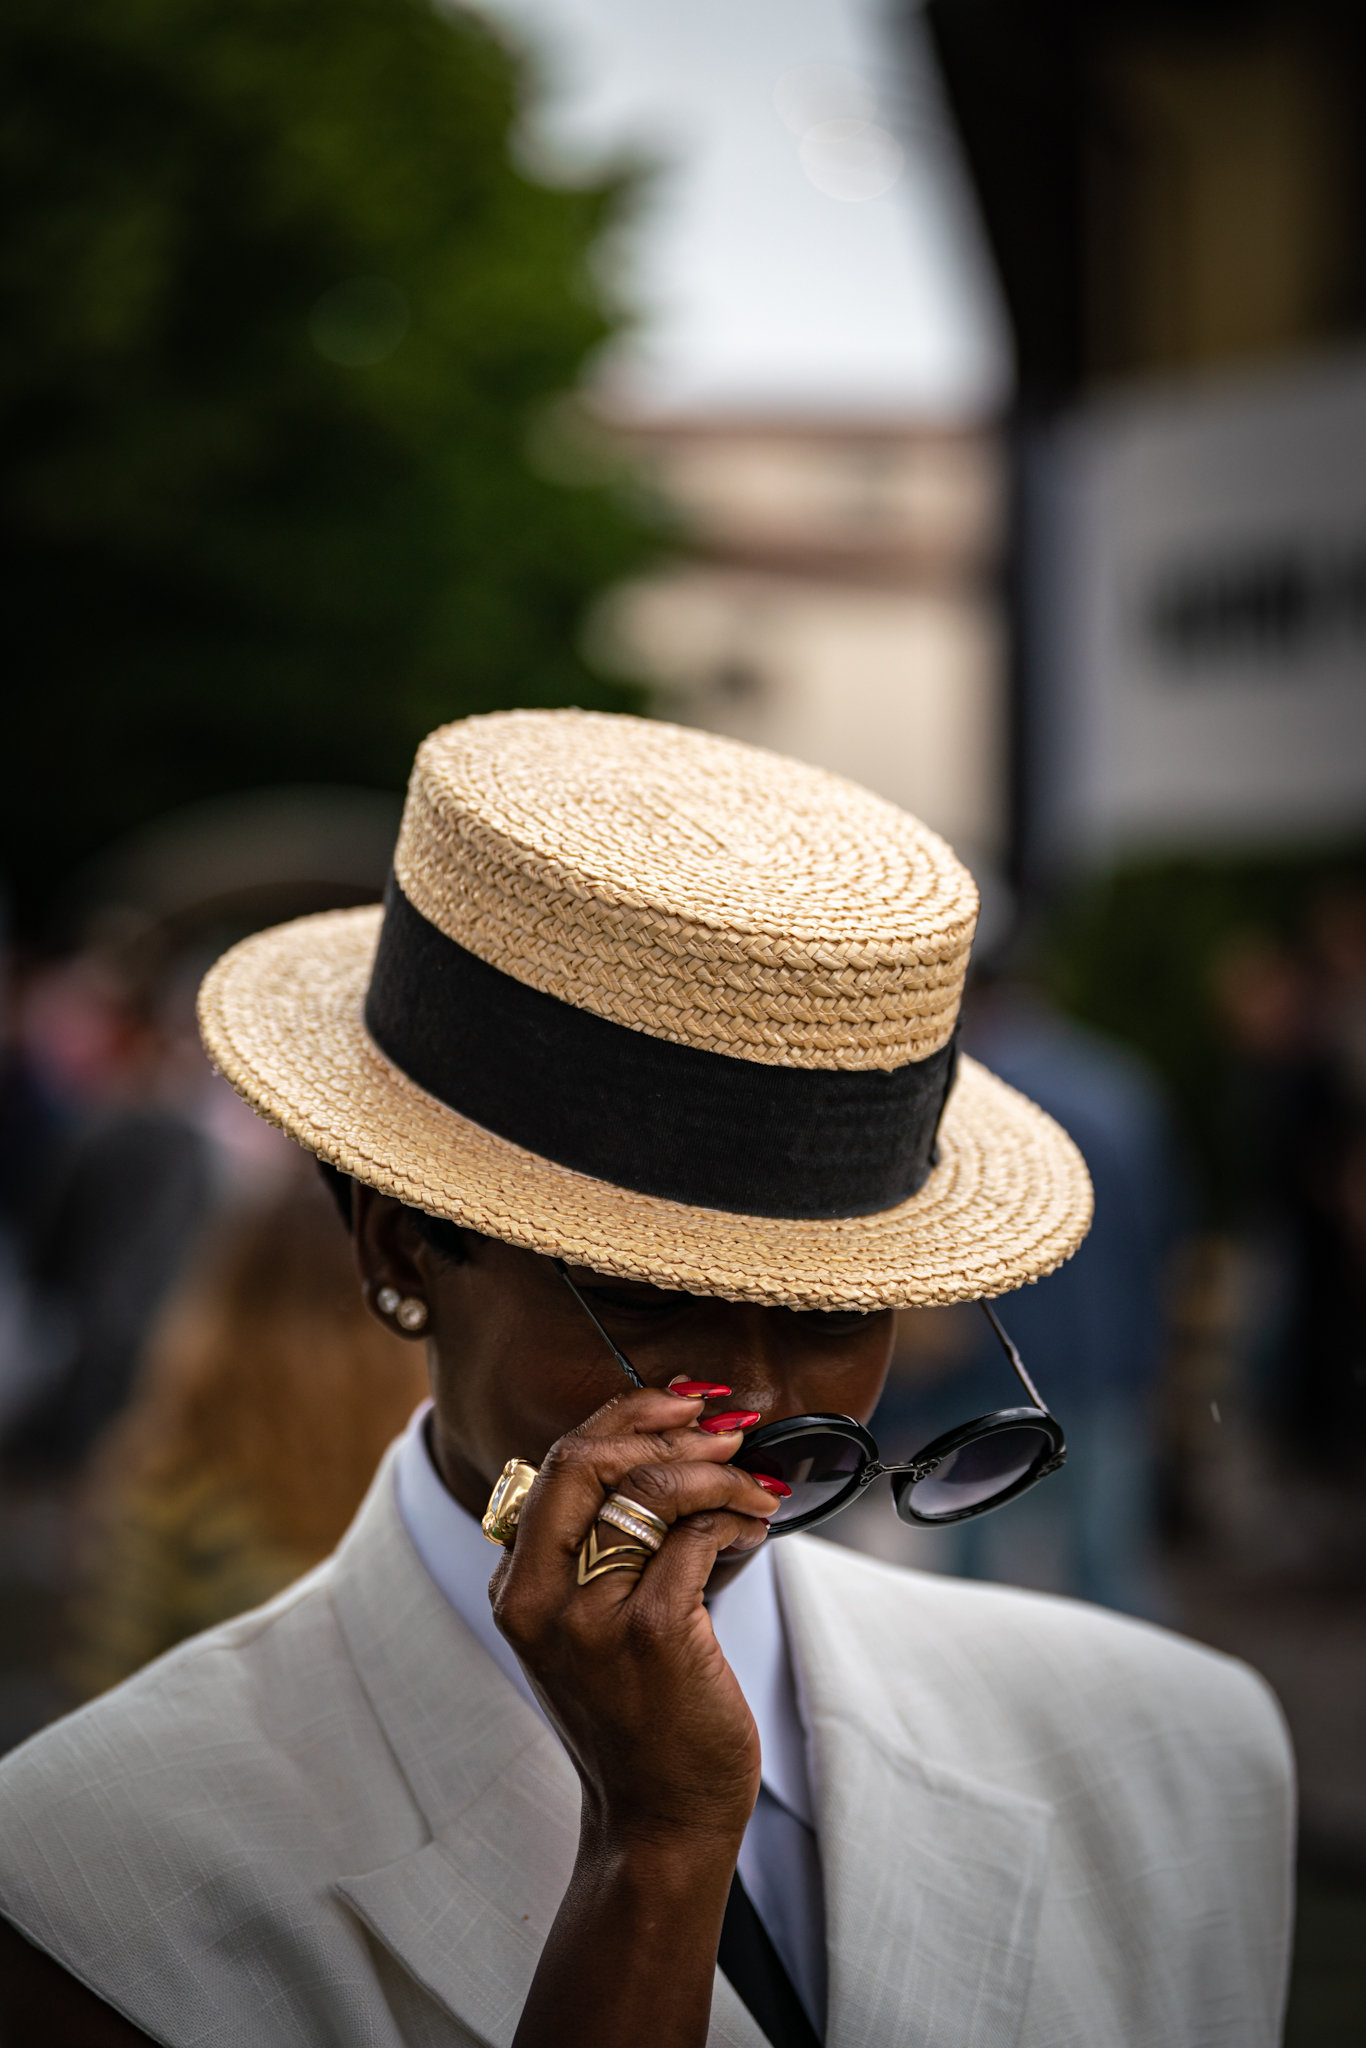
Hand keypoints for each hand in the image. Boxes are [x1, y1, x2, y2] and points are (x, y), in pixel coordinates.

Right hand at [490, 1382, 779, 1849]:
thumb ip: (594, 1548)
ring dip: (718, 1471)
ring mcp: (592, 1616)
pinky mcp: (652, 1632)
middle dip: (663, 1424)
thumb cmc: (634, 1714)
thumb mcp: (582, 1627)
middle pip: (585, 1458)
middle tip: (725, 1425)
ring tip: (755, 1483)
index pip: (556, 1461)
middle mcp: (540, 1597)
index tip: (681, 1401)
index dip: (623, 1415)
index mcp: (517, 1586)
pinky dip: (737, 1517)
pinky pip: (697, 1535)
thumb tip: (661, 1447)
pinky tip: (756, 1528)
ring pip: (653, 1489)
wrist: (658, 1818)